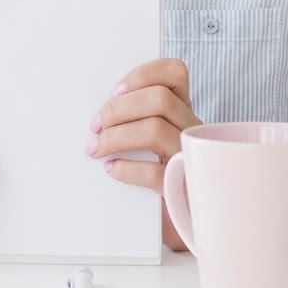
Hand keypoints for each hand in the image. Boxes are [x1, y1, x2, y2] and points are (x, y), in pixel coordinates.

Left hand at [84, 58, 201, 250]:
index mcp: (183, 110)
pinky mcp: (182, 188)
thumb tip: (98, 112)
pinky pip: (153, 173)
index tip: (115, 91)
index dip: (142, 75)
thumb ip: (136, 118)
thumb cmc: (160, 170)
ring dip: (116, 137)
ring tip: (97, 148)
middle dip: (119, 109)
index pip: (175, 72)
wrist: (185, 215)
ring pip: (155, 129)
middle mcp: (192, 129)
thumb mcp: (154, 138)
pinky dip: (126, 169)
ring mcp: (189, 157)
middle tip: (95, 125)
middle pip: (160, 99)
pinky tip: (112, 170)